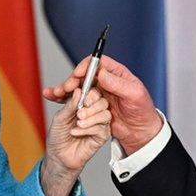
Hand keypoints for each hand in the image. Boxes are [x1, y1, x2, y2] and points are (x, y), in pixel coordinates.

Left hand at [40, 87, 111, 195]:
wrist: (58, 156)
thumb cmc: (58, 136)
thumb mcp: (60, 117)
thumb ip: (70, 104)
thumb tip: (79, 91)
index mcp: (84, 104)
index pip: (93, 92)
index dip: (89, 91)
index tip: (82, 93)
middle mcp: (93, 112)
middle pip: (103, 101)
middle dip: (92, 104)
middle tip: (79, 111)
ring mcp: (99, 124)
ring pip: (105, 114)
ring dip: (91, 117)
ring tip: (78, 122)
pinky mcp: (102, 136)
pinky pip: (101, 128)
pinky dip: (88, 129)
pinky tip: (76, 132)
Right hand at [43, 55, 161, 154]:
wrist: (140, 132)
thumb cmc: (142, 111)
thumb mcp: (134, 95)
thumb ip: (118, 83)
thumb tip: (101, 73)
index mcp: (116, 73)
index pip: (98, 63)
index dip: (86, 66)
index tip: (78, 74)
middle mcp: (105, 81)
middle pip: (84, 75)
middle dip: (73, 80)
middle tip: (66, 88)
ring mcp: (98, 93)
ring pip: (78, 87)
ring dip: (66, 89)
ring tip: (56, 94)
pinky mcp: (92, 105)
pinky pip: (76, 99)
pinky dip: (64, 98)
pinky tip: (54, 97)